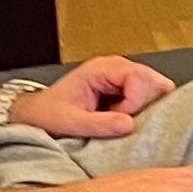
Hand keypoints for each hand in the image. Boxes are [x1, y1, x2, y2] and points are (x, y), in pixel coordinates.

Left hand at [14, 53, 173, 139]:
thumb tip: (130, 125)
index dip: (135, 102)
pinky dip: (142, 109)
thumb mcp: (71, 122)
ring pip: (153, 87)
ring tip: (122, 118)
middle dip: (145, 103)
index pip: (137, 77)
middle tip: (125, 119)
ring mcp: (121, 76)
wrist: (39, 113)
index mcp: (100, 69)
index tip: (121, 119)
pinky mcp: (124, 87)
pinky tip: (123, 116)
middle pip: (152, 79)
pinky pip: (147, 95)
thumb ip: (100, 124)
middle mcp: (114, 67)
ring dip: (145, 106)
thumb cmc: (50, 114)